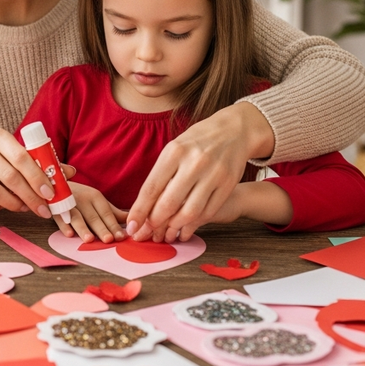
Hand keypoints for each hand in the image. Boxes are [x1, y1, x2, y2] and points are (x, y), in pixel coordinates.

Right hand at [0, 128, 53, 217]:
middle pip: (10, 177)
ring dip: (14, 205)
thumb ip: (41, 163)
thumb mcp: (14, 154)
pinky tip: (3, 207)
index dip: (37, 178)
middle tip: (43, 210)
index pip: (21, 157)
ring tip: (24, 208)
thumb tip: (71, 173)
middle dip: (30, 197)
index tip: (50, 194)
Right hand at [53, 182, 126, 243]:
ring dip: (83, 228)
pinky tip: (69, 234)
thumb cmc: (81, 196)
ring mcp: (68, 203)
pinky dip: (64, 226)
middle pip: (93, 217)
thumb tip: (131, 222)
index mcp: (95, 197)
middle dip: (101, 228)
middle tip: (109, 240)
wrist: (54, 183)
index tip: (121, 237)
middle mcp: (82, 199)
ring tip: (89, 239)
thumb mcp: (97, 201)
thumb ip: (113, 213)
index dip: (113, 225)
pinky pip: (59, 218)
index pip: (106, 213)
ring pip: (76, 217)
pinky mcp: (54, 208)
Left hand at [127, 101, 273, 242]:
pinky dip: (194, 225)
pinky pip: (207, 212)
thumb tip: (143, 208)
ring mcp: (213, 174)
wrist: (233, 130)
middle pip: (168, 203)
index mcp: (174, 152)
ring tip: (166, 235)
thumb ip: (161, 176)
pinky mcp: (228, 185)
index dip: (139, 211)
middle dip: (154, 224)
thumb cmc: (196, 142)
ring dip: (174, 228)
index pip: (151, 187)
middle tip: (147, 234)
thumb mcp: (174, 149)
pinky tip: (184, 230)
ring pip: (189, 212)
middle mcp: (194, 163)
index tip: (132, 226)